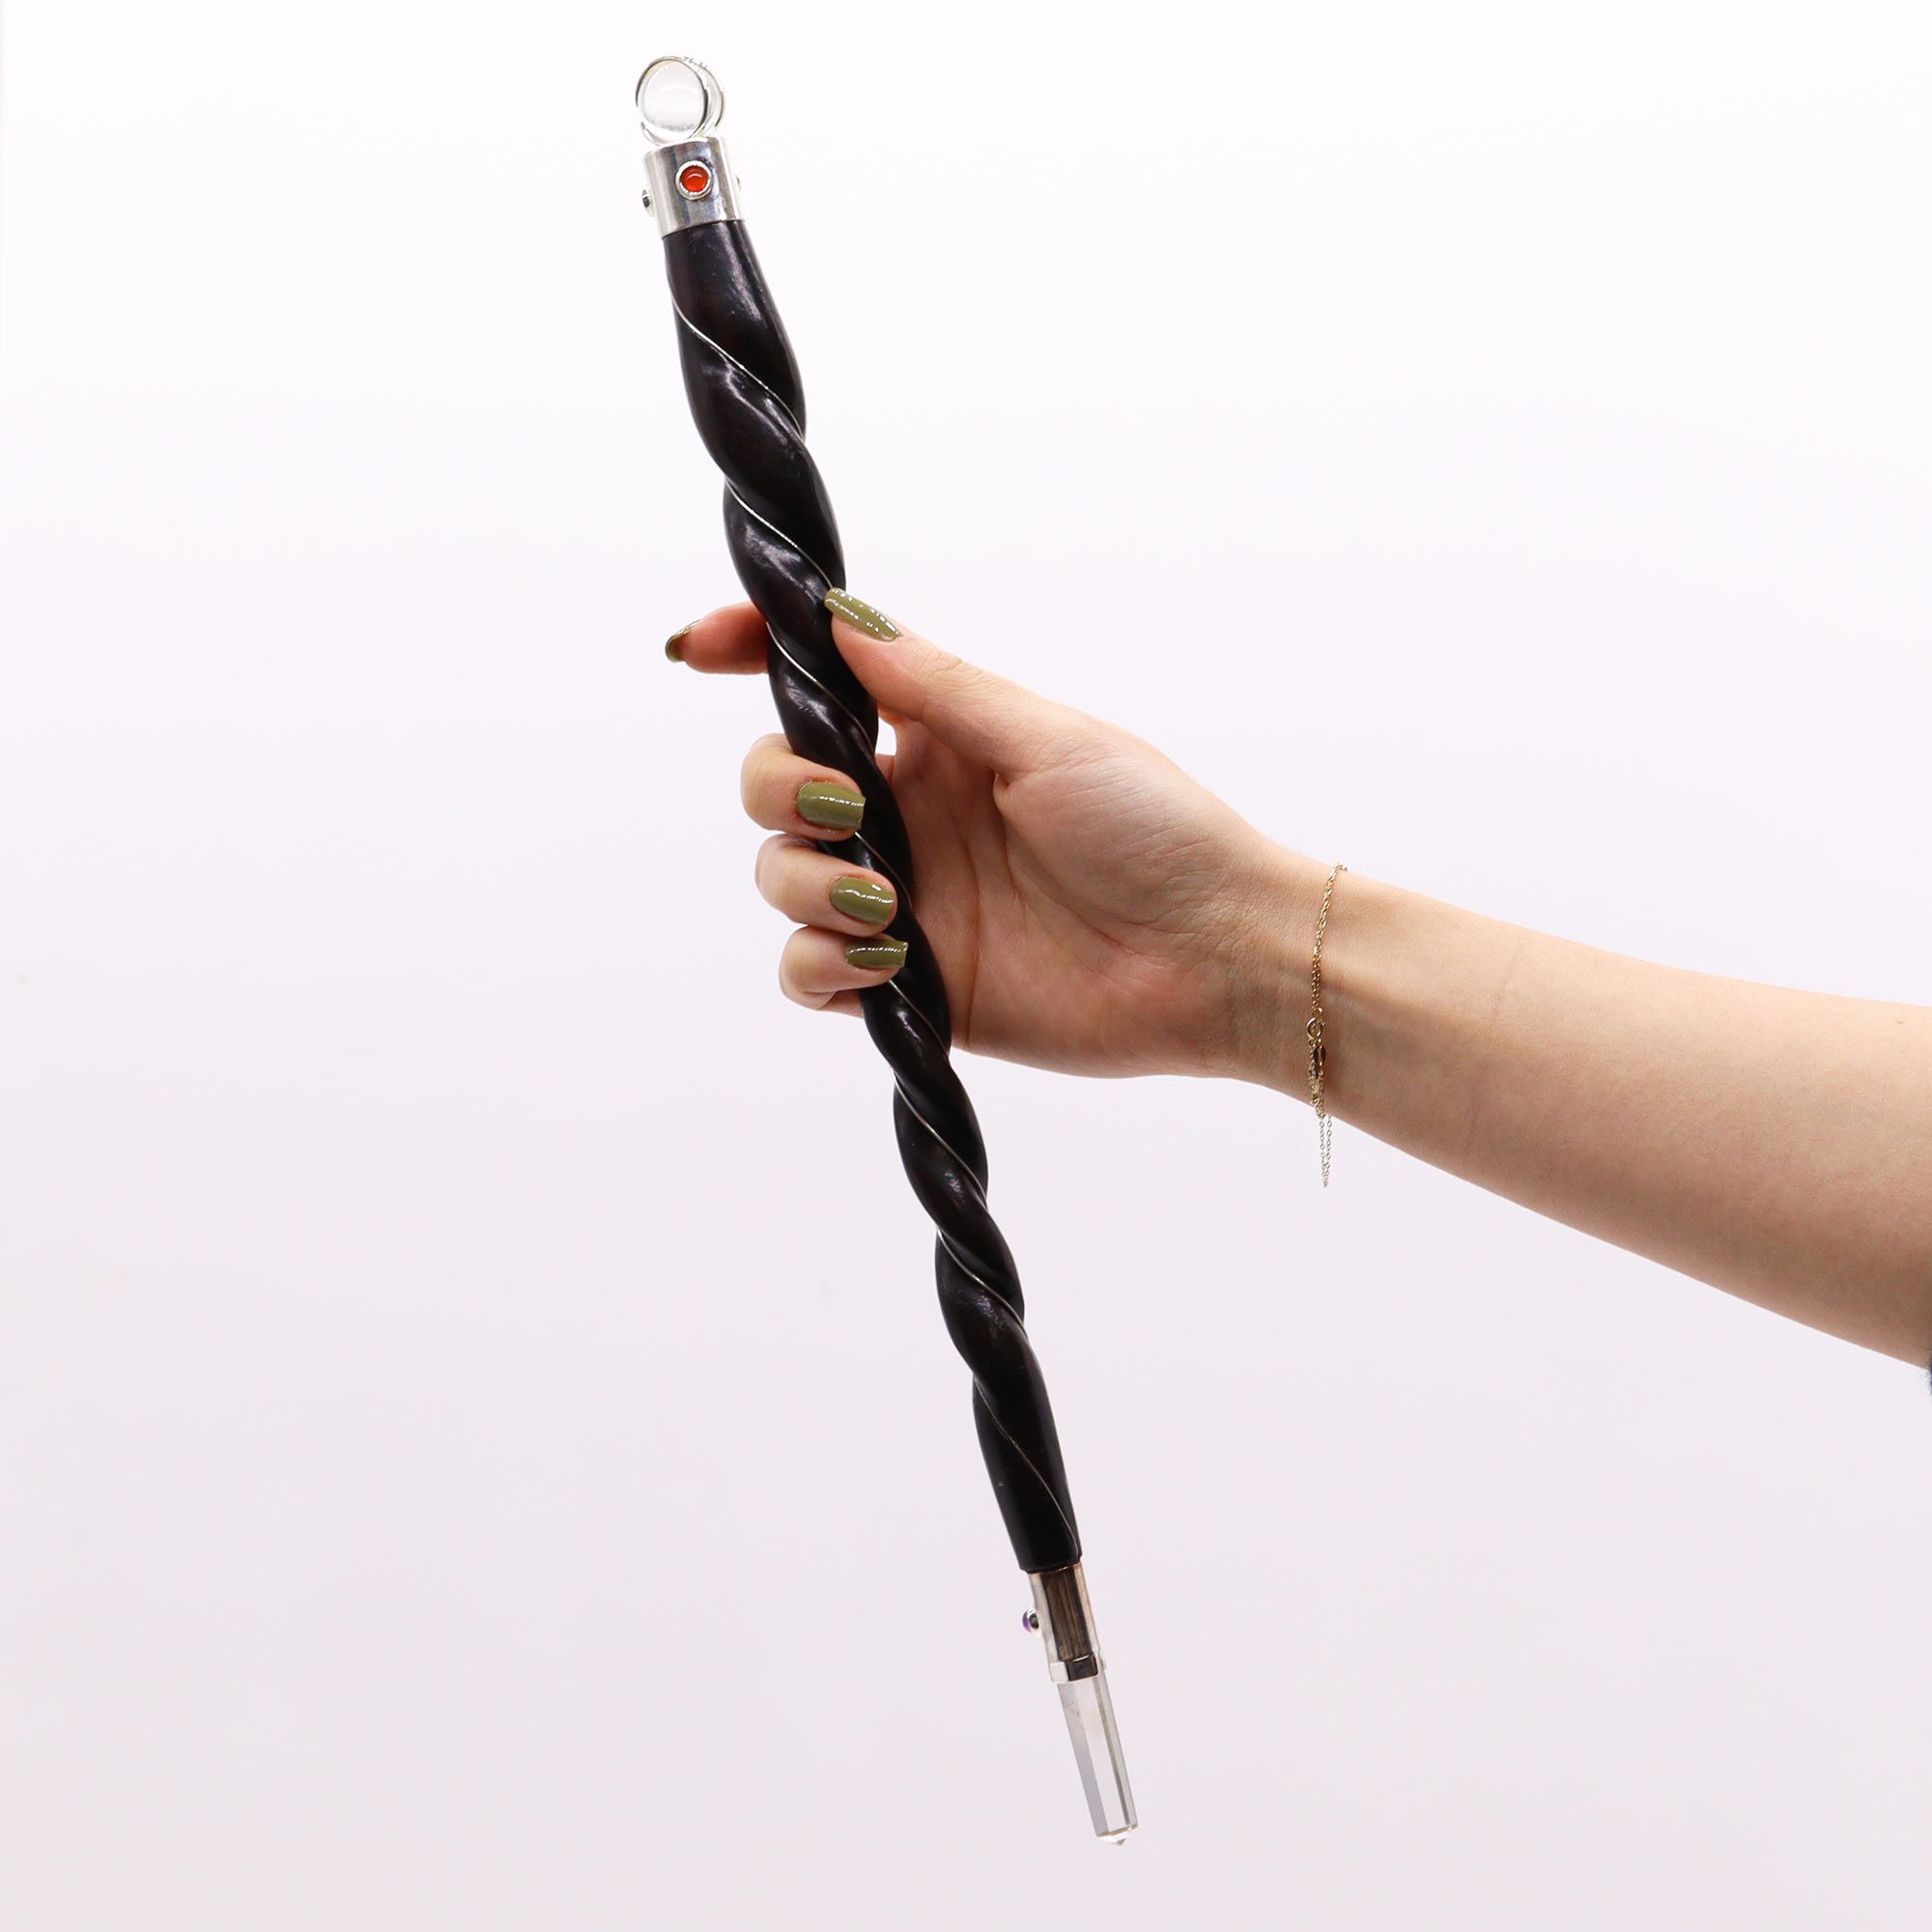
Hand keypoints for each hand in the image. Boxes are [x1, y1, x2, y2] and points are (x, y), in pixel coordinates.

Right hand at [667, 596, 1313, 1080]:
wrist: (1212, 957)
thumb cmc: (1155, 829)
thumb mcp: (1041, 735)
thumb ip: (930, 686)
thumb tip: (834, 614)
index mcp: (936, 741)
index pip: (818, 688)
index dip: (748, 656)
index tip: (698, 649)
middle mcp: (906, 816)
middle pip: (772, 783)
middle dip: (778, 787)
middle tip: (847, 808)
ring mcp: (903, 901)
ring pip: (778, 877)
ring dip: (805, 880)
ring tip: (886, 902)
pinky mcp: (909, 985)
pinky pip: (809, 972)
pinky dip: (821, 965)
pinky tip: (883, 962)